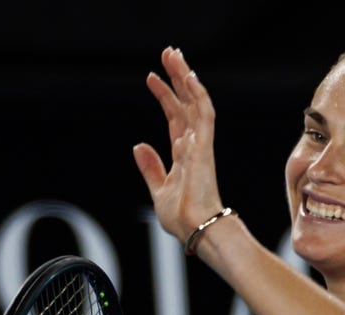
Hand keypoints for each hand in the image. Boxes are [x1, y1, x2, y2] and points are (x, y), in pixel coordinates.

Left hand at [133, 47, 224, 243]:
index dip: (165, 97)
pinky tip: (189, 77)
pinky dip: (197, 95)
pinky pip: (204, 115)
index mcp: (184, 156)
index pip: (176, 118)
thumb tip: (139, 146)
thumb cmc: (183, 218)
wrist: (196, 230)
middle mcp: (194, 146)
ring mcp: (201, 146)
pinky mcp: (204, 148)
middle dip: (177, 79)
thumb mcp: (159, 190)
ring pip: (195, 103)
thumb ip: (151, 168)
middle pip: (186, 104)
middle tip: (169, 54)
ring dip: (185, 79)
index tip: (152, 79)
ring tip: (174, 55)